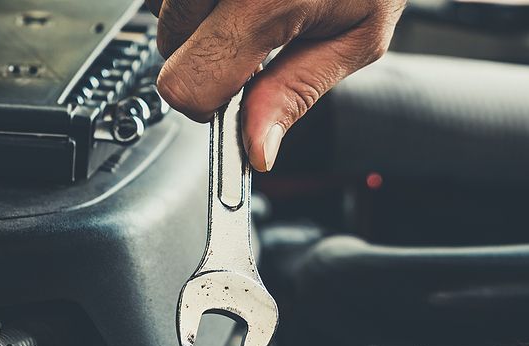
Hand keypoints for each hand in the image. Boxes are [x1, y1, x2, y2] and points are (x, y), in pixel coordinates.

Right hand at [145, 0, 406, 171]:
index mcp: (260, 0)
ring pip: (171, 13)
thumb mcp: (358, 36)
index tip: (233, 101)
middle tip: (261, 35)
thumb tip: (256, 147)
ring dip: (208, 20)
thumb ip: (297, 93)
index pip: (185, 86)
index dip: (208, 105)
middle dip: (209, 56)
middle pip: (169, 48)